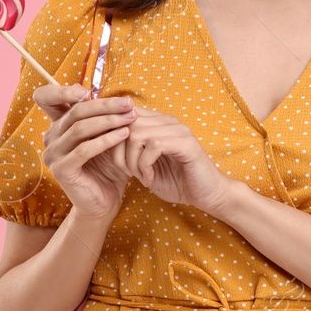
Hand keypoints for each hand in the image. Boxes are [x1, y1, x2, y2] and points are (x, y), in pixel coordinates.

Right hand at [34, 83, 135, 220]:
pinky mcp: (61, 170)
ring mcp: (53, 154)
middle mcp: (50, 137)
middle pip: (75, 111)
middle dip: (105, 105)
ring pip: (80, 129)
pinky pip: (84, 150)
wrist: (104, 200)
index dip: (62, 90)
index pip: (46, 98)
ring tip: (131, 117)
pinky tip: (124, 134)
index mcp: (58, 125)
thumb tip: (121, 98)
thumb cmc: (108, 164)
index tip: (89, 91)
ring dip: (109, 121)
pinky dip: (106, 140)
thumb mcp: (107, 135)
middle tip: (128, 104)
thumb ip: (105, 117)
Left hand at [116, 104, 236, 214]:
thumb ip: (130, 150)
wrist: (207, 195)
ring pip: (137, 134)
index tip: (117, 161)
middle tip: (128, 172)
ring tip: (141, 177)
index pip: (124, 115)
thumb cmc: (176, 181)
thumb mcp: (145, 165)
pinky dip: (145, 165)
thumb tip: (103, 140)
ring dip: (132, 161)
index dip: (112, 137)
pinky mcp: (187, 144)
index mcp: (159, 123)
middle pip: (126, 124)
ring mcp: (179, 131)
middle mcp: (169, 121)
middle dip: (119, 152)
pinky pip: (153, 146)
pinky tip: (150, 179)